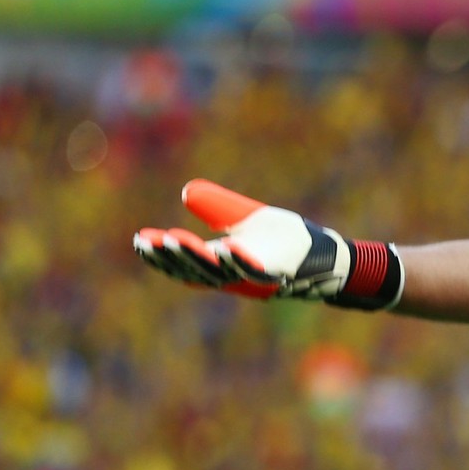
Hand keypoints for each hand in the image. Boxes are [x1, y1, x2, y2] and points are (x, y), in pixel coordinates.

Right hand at [134, 180, 402, 309]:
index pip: (184, 262)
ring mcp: (257, 277)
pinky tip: (227, 247)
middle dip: (170, 256)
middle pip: (194, 271)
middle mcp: (235, 274)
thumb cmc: (287, 241)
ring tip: (174, 238)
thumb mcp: (246, 219)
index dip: (161, 254)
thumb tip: (187, 192)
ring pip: (220, 273)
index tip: (139, 239)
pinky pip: (258, 272)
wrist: (329, 256)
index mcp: (223, 261)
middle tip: (148, 241)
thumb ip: (218, 207)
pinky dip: (241, 262)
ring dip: (196, 257)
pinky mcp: (281, 274)